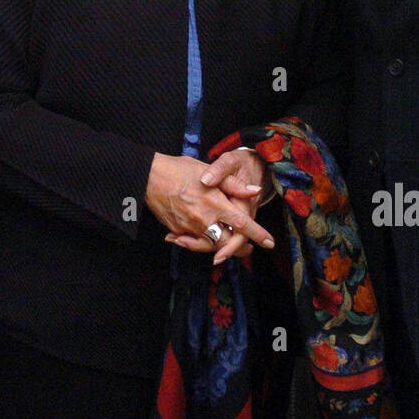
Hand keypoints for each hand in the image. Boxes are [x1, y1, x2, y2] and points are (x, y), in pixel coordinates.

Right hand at [145, 152, 273, 264]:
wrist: (149, 176)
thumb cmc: (179, 169)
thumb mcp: (209, 171)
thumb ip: (234, 185)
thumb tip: (255, 191)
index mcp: (215, 203)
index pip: (243, 223)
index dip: (258, 234)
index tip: (269, 242)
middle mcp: (204, 219)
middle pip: (228, 242)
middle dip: (240, 248)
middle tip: (249, 249)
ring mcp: (189, 227)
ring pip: (211, 246)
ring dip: (222, 248)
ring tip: (229, 247)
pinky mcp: (177, 231)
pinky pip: (193, 242)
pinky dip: (200, 243)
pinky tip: (203, 240)